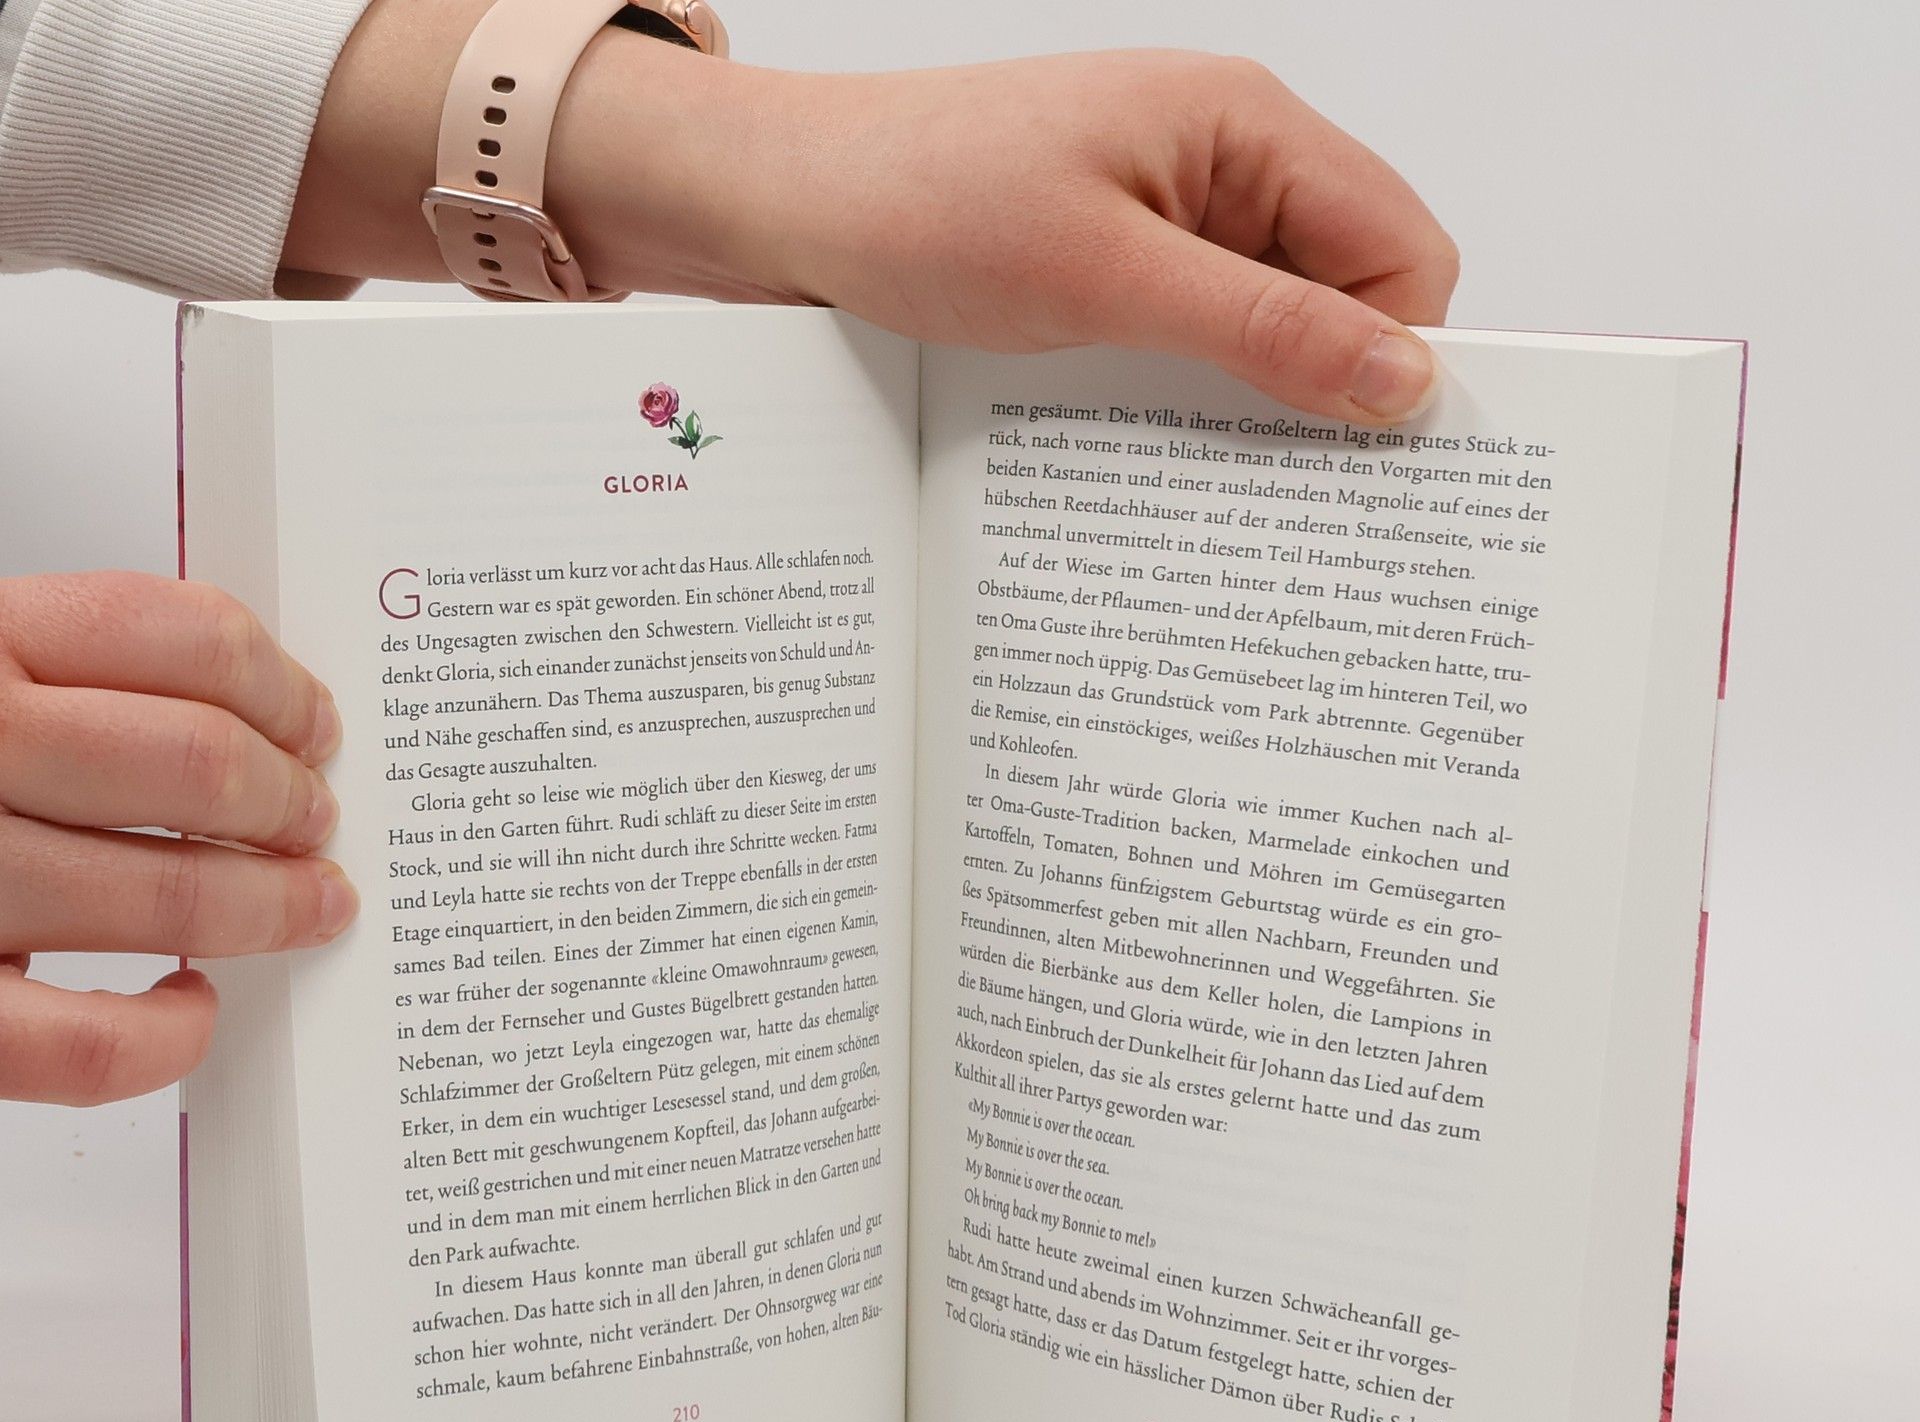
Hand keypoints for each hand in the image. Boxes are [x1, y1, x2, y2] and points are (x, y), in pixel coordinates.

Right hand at [0, 573, 356, 1105]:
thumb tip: (223, 707)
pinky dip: (167, 1034)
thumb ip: (37, 665)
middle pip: (197, 765)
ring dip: (270, 906)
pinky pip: (83, 1045)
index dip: (276, 685)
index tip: (313, 721)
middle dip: (292, 802)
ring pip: (166, 894)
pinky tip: (192, 1006)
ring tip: (306, 904)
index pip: (171, 635)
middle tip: (320, 822)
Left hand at [289, 27, 1455, 424]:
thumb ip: (1261, 328)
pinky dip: (1187, 400)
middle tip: (1289, 495)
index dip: (1400, 357)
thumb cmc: (920, 201)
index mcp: (1247, 129)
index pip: (1402, 254)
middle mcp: (1224, 167)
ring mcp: (1170, 220)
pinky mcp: (1117, 270)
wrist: (782, 205)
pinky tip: (1152, 450)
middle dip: (1328, 392)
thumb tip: (1404, 382)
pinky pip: (1196, 343)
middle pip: (1347, 297)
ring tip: (1205, 477)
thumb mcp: (1104, 278)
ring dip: (1249, 405)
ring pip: (1271, 331)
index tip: (1370, 461)